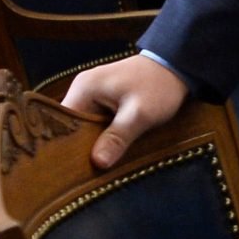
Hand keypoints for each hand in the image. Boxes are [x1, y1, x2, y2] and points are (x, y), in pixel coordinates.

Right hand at [61, 53, 189, 169]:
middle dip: (80, 148)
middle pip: (72, 127)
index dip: (66, 147)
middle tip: (86, 174)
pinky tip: (108, 152)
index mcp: (84, 89)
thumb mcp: (140, 114)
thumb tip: (97, 163)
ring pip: (85, 128)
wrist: (177, 65)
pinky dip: (102, 136)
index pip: (62, 123)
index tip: (72, 170)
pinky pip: (96, 123)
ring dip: (93, 144)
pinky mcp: (105, 100)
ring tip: (96, 168)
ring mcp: (93, 94)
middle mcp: (83, 90)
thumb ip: (118, 137)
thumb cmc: (159, 86)